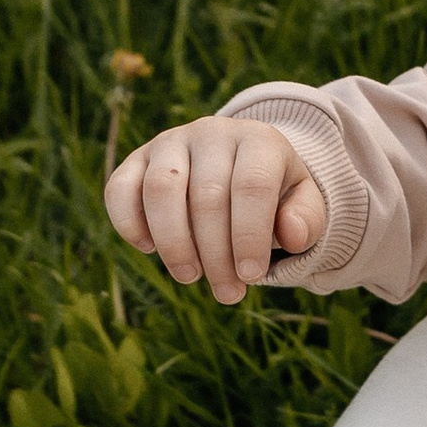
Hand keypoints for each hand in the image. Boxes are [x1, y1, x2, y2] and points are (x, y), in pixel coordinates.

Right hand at [105, 116, 326, 304]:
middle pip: (207, 196)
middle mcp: (211, 133)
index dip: (250, 235)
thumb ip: (306, 220)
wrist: (240, 164)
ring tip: (190, 277)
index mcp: (258, 140)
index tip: (252, 276)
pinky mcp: (137, 160)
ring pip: (161, 190)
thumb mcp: (302, 204)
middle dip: (216, 254)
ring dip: (174, 243)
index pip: (251, 186)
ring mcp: (169, 143)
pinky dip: (129, 224)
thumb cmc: (275, 194)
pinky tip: (150, 249)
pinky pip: (119, 189)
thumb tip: (291, 235)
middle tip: (228, 293)